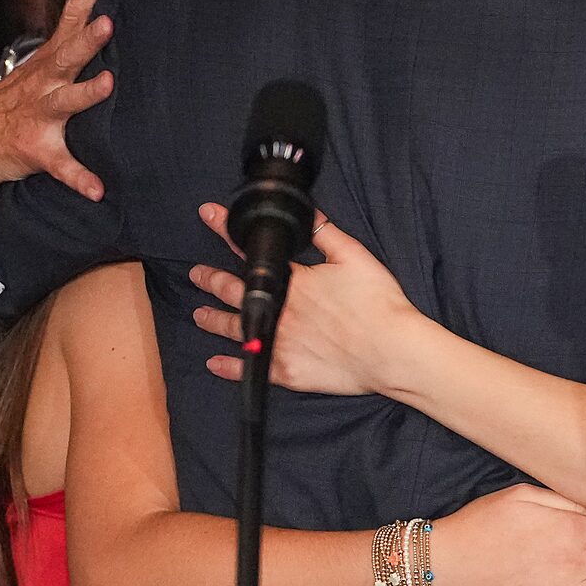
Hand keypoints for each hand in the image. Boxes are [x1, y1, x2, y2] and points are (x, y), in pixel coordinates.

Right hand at [0, 0, 111, 259]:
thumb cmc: (19, 101)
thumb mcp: (42, 68)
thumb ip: (72, 44)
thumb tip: (107, 14)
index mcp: (49, 60)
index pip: (71, 14)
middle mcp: (44, 83)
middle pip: (68, 54)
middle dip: (88, 38)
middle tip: (108, 22)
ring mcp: (38, 116)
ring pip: (64, 102)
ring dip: (85, 93)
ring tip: (108, 84)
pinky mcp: (37, 150)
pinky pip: (62, 166)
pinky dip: (80, 177)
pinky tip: (98, 189)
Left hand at [189, 208, 422, 396]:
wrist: (390, 350)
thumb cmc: (378, 304)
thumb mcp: (354, 256)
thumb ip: (325, 233)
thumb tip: (305, 213)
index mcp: (293, 281)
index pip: (251, 252)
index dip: (226, 231)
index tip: (208, 215)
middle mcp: (278, 311)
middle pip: (233, 291)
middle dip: (210, 279)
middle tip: (196, 274)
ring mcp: (278, 343)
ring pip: (234, 328)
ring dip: (212, 319)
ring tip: (198, 314)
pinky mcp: (285, 372)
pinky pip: (248, 368)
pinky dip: (228, 366)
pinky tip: (214, 363)